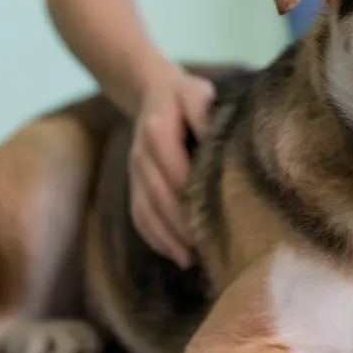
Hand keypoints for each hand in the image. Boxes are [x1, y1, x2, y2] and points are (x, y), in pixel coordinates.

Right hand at [129, 70, 215, 266]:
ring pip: (147, 211)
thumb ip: (204, 111)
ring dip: (169, 239)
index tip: (217, 217)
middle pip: (159, 197)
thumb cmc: (186, 97)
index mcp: (157, 130)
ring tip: (193, 260)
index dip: (192, 196)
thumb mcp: (198, 93)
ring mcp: (134, 173)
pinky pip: (139, 216)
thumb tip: (213, 136)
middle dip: (182, 225)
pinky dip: (157, 239)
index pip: (175, 170)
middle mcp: (141, 155)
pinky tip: (178, 256)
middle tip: (208, 248)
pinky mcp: (134, 185)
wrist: (151, 93)